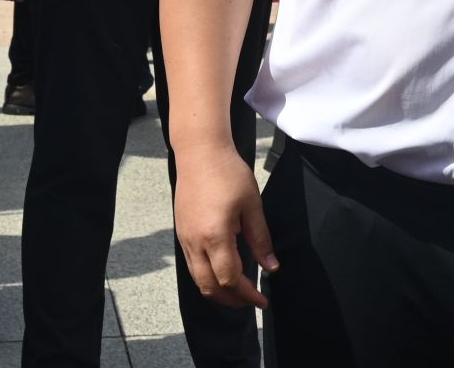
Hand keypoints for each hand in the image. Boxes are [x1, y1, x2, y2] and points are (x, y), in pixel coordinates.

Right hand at [174, 143, 276, 308]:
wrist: (200, 153)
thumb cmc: (228, 173)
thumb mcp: (252, 205)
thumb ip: (261, 239)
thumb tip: (271, 267)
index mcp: (215, 236)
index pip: (230, 279)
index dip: (248, 294)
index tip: (263, 299)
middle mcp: (195, 243)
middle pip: (210, 287)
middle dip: (232, 300)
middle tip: (253, 300)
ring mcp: (185, 240)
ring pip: (198, 280)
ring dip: (218, 291)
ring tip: (240, 291)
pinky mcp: (181, 234)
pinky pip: (192, 267)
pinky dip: (208, 278)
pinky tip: (223, 272)